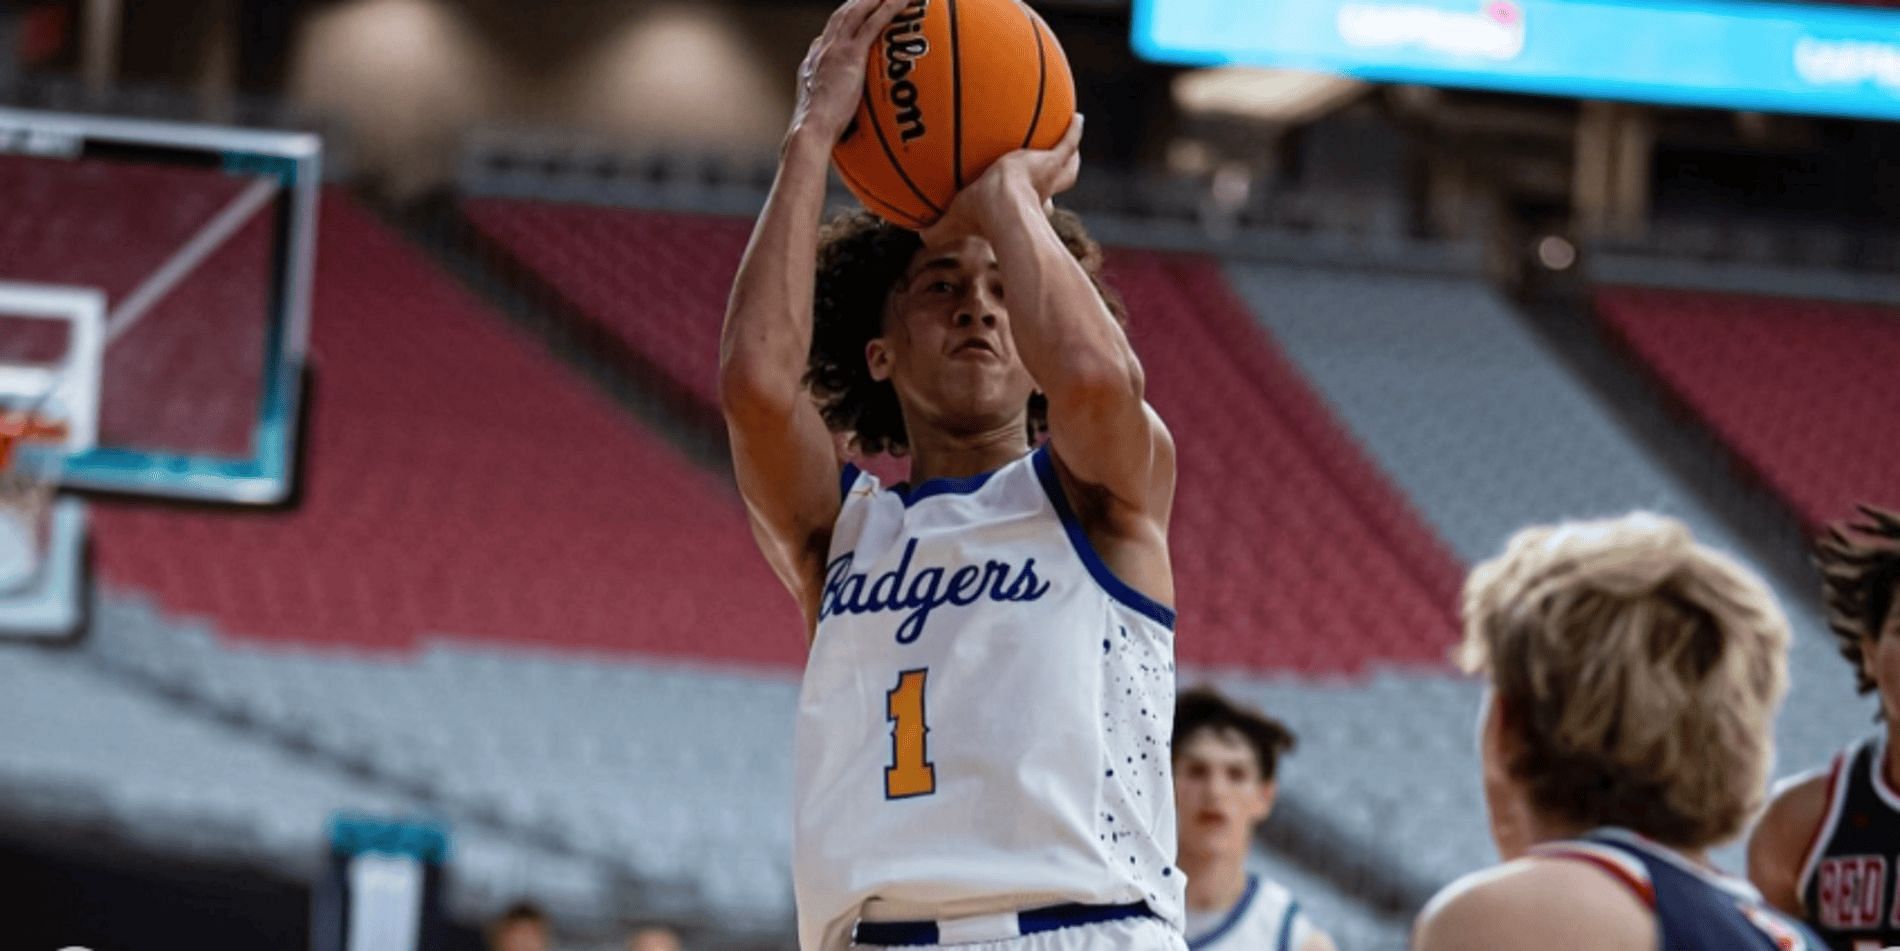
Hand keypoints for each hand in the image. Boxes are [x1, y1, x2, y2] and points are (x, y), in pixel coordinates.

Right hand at [789, 0, 910, 147]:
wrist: (810, 130)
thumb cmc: (815, 134)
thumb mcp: (820, 118)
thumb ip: (831, 112)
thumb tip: (842, 126)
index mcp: (812, 64)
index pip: (827, 37)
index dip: (840, 25)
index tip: (851, 19)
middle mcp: (821, 50)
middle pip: (841, 16)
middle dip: (857, 3)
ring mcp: (835, 49)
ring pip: (856, 12)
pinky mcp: (850, 55)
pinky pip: (873, 24)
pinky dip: (888, 8)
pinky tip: (902, 1)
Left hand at [921, 115, 1082, 244]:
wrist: (1004, 209)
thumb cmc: (981, 218)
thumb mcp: (953, 223)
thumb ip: (935, 231)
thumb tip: (917, 237)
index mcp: (1020, 205)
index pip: (1031, 205)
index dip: (1032, 203)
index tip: (1028, 199)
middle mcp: (1040, 192)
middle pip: (1056, 184)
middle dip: (1057, 178)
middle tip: (1055, 168)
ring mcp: (1048, 176)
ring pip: (1068, 166)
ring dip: (1070, 157)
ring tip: (1070, 137)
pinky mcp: (1053, 162)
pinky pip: (1069, 143)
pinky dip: (1074, 131)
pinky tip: (1078, 117)